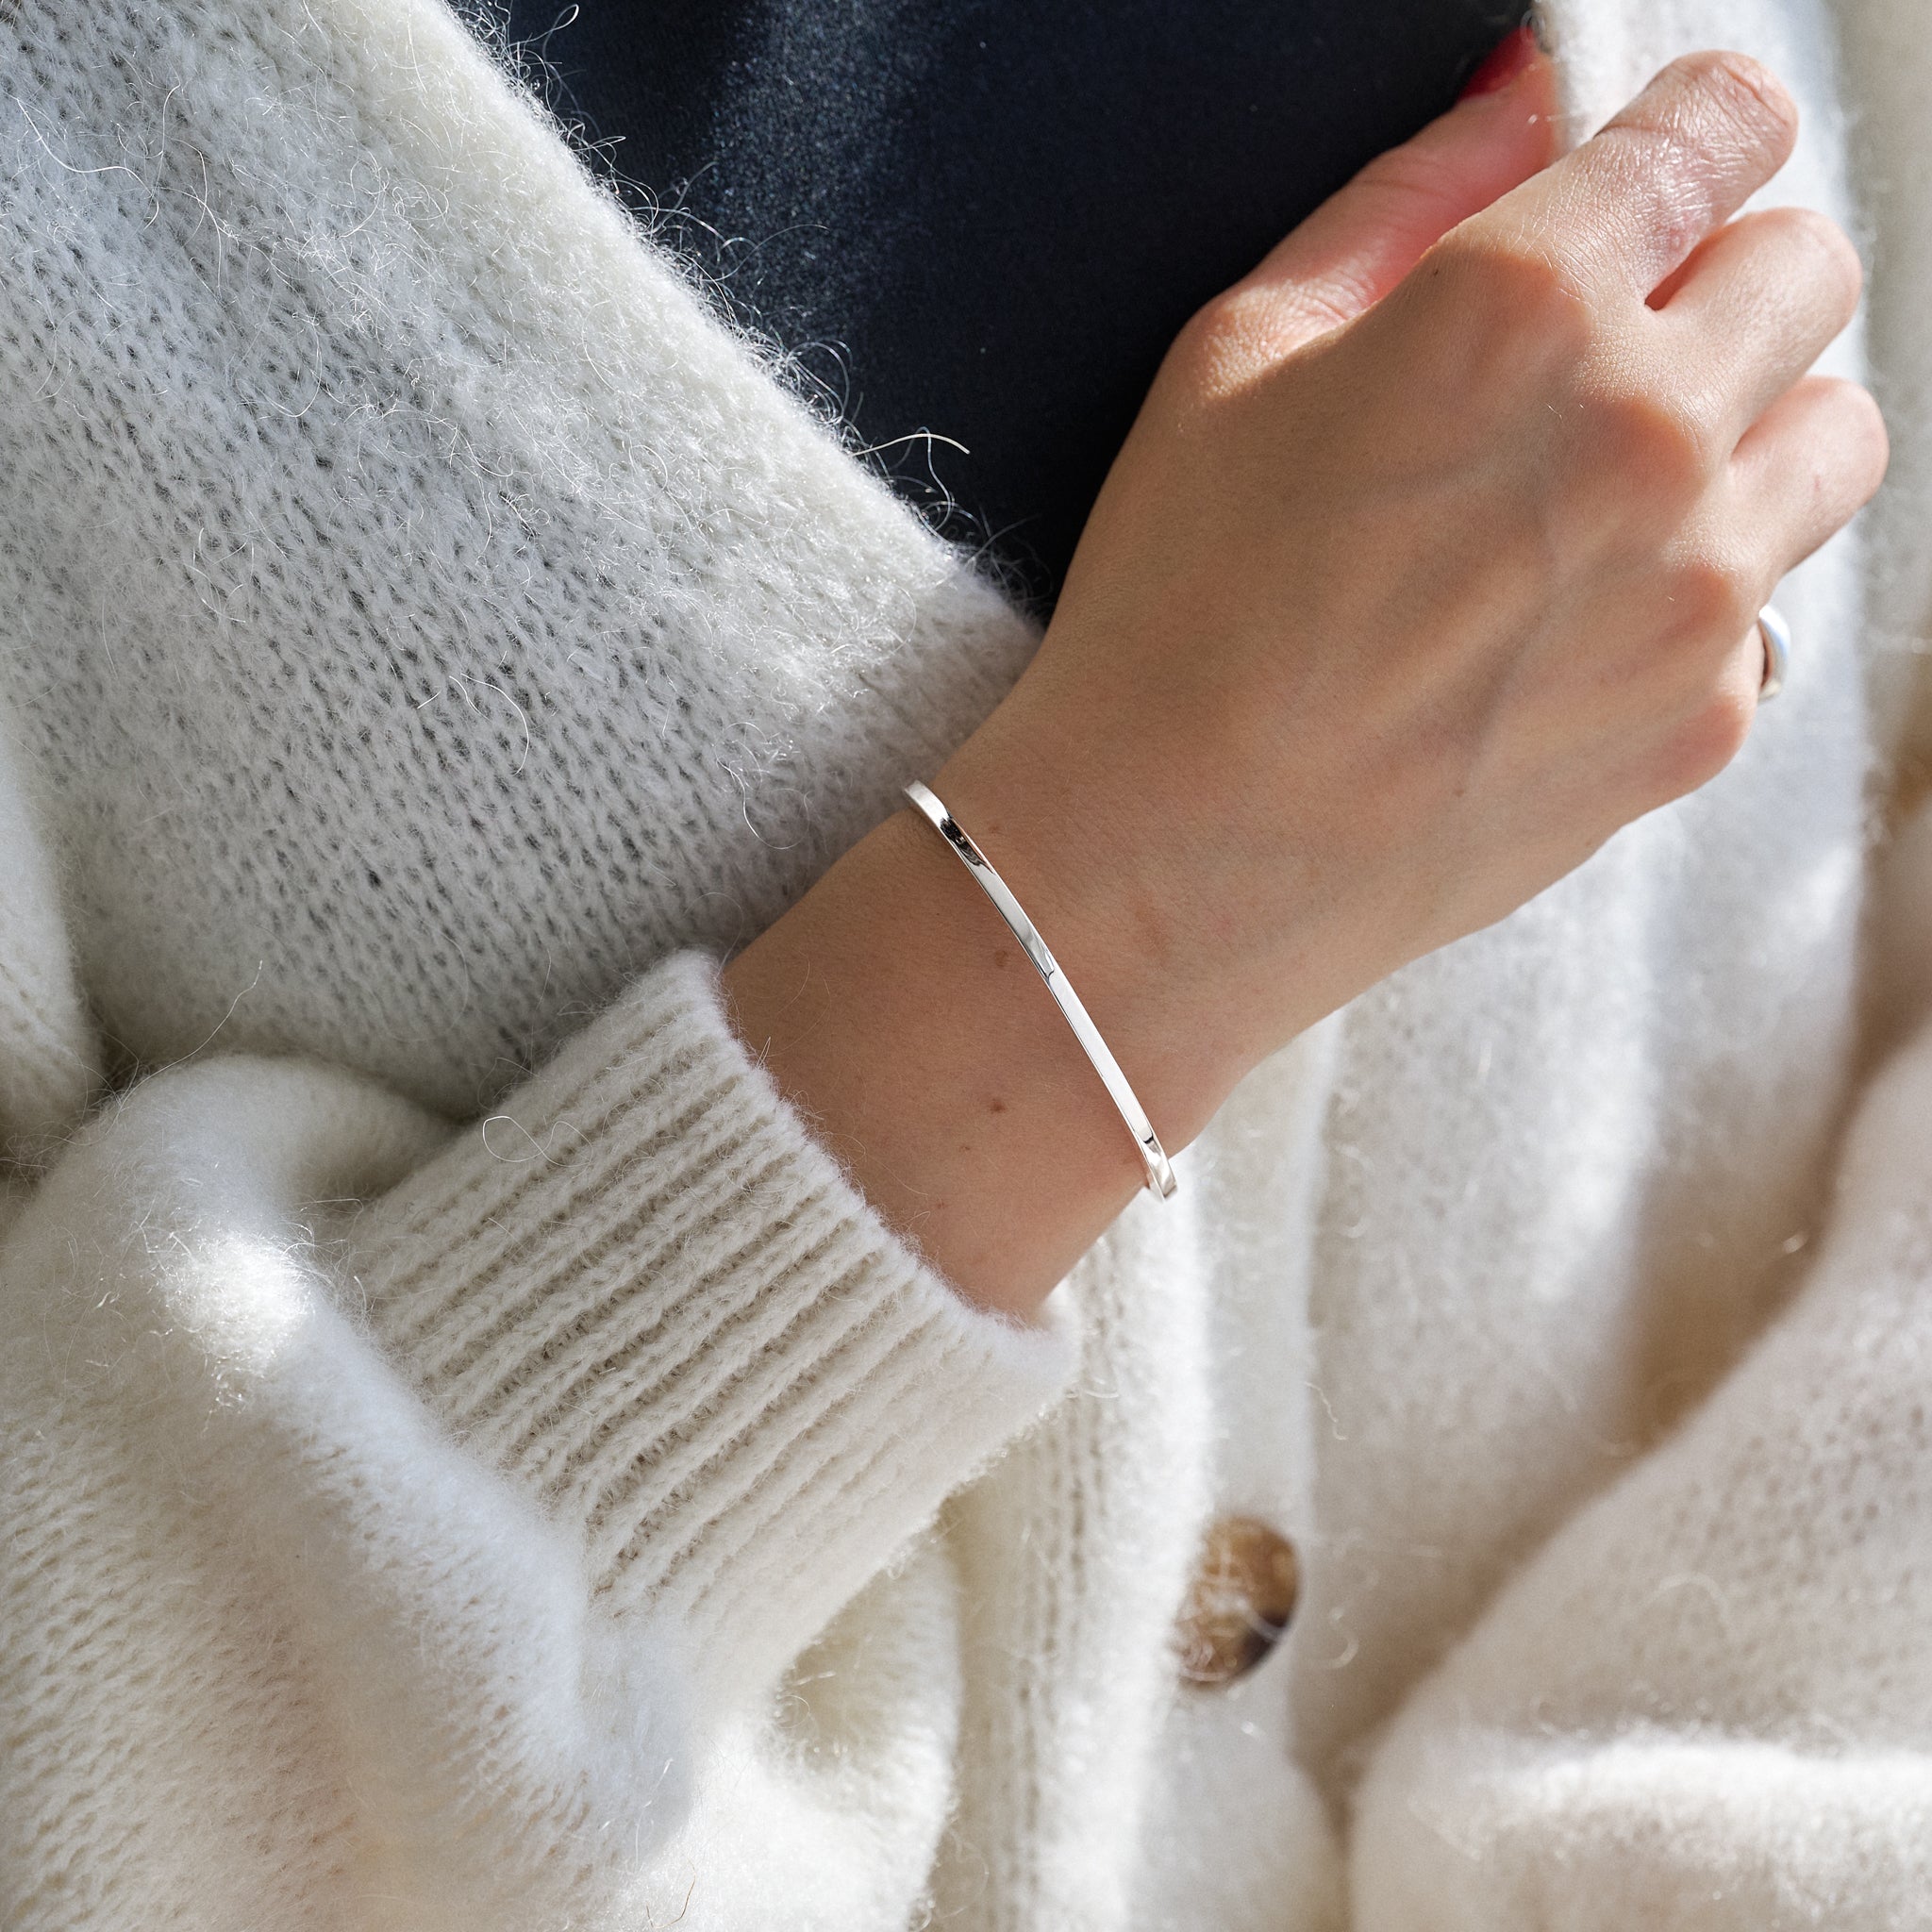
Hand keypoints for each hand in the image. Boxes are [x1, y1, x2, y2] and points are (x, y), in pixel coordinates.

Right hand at [725, 47, 1886, 1318]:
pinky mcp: (1703, 720)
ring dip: (1751, 427)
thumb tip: (1520, 92)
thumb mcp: (1233, 358)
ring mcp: (1697, 592)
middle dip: (1722, 276)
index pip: (1723, 127)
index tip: (1664, 169)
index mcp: (1523, 308)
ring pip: (1835, 435)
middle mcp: (1647, 435)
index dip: (1692, 131)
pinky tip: (1564, 633)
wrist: (1173, 868)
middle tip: (1611, 345)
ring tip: (1610, 493)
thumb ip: (1406, 197)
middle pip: (1809, 268)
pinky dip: (1700, 593)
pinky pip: (1774, 606)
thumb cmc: (1170, 618)